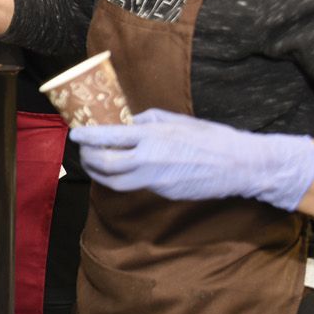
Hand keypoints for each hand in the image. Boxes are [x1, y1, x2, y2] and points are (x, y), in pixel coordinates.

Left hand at [70, 109, 313, 210]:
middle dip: (87, 158)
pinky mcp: (162, 192)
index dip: (86, 137)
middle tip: (83, 151)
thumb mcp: (176, 120)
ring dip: (99, 173)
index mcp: (153, 136)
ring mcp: (155, 180)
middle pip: (104, 164)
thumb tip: (123, 122)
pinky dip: (122, 178)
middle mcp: (149, 159)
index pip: (108, 137)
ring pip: (114, 182)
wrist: (238, 165)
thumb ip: (145, 120)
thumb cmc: (209, 137)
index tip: (75, 133)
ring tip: (95, 162)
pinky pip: (134, 185)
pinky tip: (122, 169)